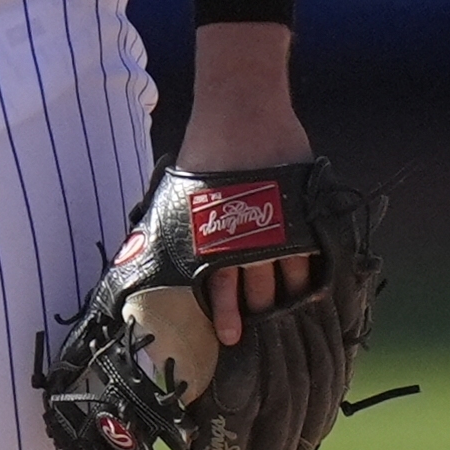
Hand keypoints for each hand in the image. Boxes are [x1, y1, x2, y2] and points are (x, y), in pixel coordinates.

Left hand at [173, 20, 315, 347]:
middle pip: (259, 289)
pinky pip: (314, 252)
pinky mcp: (305, 210)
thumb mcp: (176, 195)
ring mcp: (281, 225)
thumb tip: (135, 257)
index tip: (231, 338)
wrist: (240, 112)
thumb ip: (165, 228)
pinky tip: (314, 284)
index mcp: (213, 238)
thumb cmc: (203, 152)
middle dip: (261, 311)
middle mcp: (249, 238)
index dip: (226, 315)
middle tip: (263, 330)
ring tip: (291, 312)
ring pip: (289, 276)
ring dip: (290, 297)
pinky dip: (314, 271)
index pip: (220, 289)